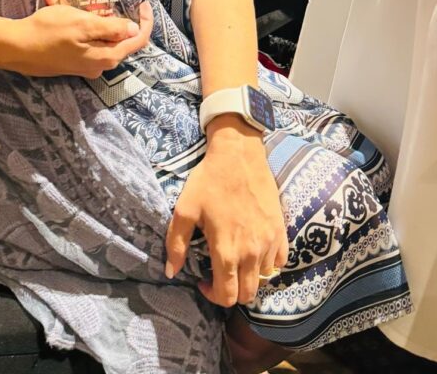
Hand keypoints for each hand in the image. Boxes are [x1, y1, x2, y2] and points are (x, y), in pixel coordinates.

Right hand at [7, 0, 152, 77]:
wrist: (16, 48)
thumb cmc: (48, 32)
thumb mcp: (81, 23)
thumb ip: (110, 28)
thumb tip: (133, 29)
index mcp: (106, 57)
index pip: (137, 41)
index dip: (145, 21)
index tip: (143, 3)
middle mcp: (99, 66)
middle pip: (121, 41)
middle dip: (118, 19)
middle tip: (109, 0)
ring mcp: (85, 66)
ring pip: (104, 41)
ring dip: (101, 22)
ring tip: (87, 5)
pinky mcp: (73, 63)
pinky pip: (90, 43)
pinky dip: (88, 28)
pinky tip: (74, 16)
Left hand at [165, 118, 287, 306]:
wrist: (238, 154)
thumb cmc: (209, 180)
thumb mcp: (184, 210)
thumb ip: (176, 244)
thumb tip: (170, 273)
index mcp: (227, 250)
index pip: (227, 296)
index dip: (213, 296)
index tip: (203, 280)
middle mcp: (252, 252)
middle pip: (247, 295)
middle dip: (231, 291)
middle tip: (219, 273)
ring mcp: (270, 242)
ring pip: (263, 279)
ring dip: (249, 276)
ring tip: (235, 258)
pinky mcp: (281, 230)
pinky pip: (279, 262)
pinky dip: (268, 263)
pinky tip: (254, 249)